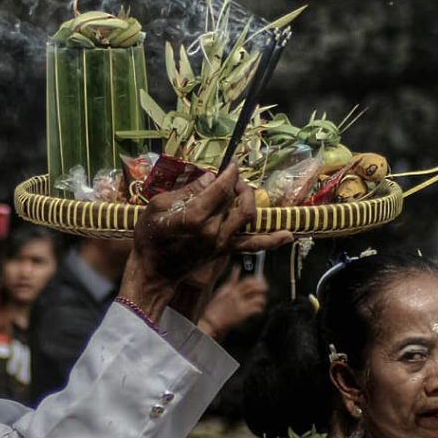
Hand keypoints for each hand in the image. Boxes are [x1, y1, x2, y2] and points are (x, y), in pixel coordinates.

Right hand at [123, 163, 290, 320]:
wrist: (153, 271)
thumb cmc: (149, 237)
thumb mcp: (158, 206)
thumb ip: (188, 191)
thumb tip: (211, 178)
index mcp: (195, 217)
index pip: (221, 188)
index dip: (229, 173)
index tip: (231, 165)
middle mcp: (213, 230)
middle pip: (237, 199)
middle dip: (238, 185)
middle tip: (231, 179)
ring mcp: (222, 243)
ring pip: (250, 218)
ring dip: (251, 200)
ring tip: (246, 192)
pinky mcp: (225, 251)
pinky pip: (253, 245)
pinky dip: (272, 240)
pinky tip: (288, 235)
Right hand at [198, 266, 268, 338]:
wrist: (211, 320)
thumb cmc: (215, 306)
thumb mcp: (222, 289)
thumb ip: (231, 279)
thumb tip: (236, 268)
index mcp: (231, 288)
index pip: (248, 280)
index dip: (256, 279)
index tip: (261, 279)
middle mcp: (237, 295)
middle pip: (254, 287)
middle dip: (262, 286)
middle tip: (265, 288)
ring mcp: (240, 304)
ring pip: (258, 298)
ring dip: (261, 299)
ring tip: (261, 300)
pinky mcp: (243, 314)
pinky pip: (256, 309)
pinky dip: (259, 309)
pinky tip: (257, 309)